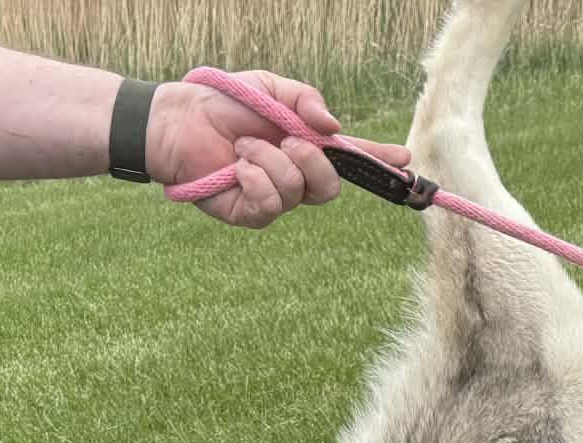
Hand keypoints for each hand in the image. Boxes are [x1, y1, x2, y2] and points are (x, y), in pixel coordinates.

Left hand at [147, 73, 411, 228]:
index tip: (403, 159)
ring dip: (270, 160)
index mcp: (306, 146)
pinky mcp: (250, 214)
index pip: (349, 159)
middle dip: (313, 162)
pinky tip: (236, 167)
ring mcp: (274, 199)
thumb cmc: (223, 103)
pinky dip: (254, 178)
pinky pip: (269, 204)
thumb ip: (306, 101)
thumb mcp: (271, 88)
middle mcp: (295, 177)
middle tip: (286, 141)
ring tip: (242, 146)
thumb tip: (333, 129)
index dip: (378, 162)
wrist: (179, 121)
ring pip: (297, 192)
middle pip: (330, 188)